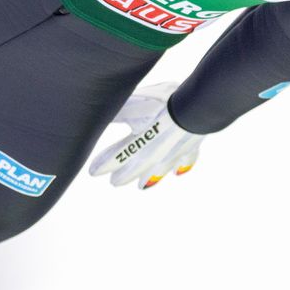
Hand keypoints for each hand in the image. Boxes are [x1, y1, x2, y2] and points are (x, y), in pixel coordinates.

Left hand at [88, 82, 206, 189]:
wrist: (196, 107)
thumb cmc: (163, 103)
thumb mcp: (134, 103)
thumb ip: (116, 112)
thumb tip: (97, 117)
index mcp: (138, 143)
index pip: (116, 157)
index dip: (103, 165)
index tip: (93, 173)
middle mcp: (155, 153)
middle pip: (136, 168)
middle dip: (124, 176)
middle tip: (114, 183)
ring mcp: (174, 153)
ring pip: (159, 171)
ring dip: (149, 178)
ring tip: (143, 186)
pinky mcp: (191, 148)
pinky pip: (185, 161)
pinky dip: (181, 167)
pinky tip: (178, 172)